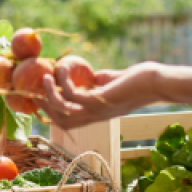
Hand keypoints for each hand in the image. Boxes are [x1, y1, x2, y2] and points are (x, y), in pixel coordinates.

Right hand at [39, 61, 163, 129]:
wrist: (157, 83)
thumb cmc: (140, 81)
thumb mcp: (114, 82)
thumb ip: (101, 82)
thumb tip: (90, 76)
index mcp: (98, 114)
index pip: (70, 121)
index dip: (53, 114)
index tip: (41, 99)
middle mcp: (95, 116)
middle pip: (62, 121)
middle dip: (46, 108)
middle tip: (35, 92)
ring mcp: (97, 110)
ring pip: (63, 110)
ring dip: (50, 95)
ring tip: (45, 77)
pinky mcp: (99, 100)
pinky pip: (72, 94)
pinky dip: (63, 82)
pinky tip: (62, 69)